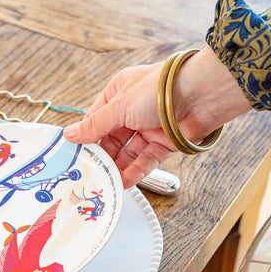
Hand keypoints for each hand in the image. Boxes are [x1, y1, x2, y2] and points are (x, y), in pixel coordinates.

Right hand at [63, 62, 174, 187]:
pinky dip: (135, 171)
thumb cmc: (159, 89)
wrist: (200, 95)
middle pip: (111, 138)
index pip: (96, 119)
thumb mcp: (118, 107)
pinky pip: (145, 160)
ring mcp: (149, 127)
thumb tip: (70, 134)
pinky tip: (123, 182)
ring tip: (105, 182)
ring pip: (128, 152)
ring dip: (117, 167)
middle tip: (89, 173)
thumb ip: (94, 125)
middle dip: (102, 156)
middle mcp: (133, 110)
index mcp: (119, 93)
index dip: (86, 136)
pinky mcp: (164, 142)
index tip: (75, 154)